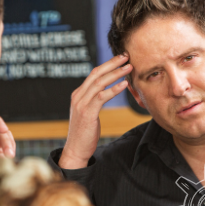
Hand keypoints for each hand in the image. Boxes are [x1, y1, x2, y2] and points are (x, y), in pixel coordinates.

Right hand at [60, 54, 131, 168]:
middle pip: (96, 73)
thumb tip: (106, 92)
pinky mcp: (87, 113)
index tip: (120, 58)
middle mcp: (78, 96)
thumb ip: (93, 101)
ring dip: (115, 74)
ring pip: (99, 83)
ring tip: (129, 68)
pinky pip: (101, 97)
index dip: (107, 64)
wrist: (75, 149)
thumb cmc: (84, 133)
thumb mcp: (88, 113)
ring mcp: (81, 104)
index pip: (93, 74)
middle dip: (112, 63)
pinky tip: (124, 84)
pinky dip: (113, 89)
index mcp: (78, 94)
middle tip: (126, 56)